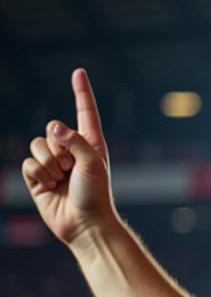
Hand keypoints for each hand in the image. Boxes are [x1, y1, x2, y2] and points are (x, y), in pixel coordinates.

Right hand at [21, 68, 116, 244]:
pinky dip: (38, 173)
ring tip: (62, 180)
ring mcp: (53, 164)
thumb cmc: (96, 195)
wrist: (85, 225)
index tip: (79, 71)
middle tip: (72, 170)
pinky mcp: (38, 178)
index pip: (85, 112)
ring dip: (49, 163)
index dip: (81, 92)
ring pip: (36, 145)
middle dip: (59, 149)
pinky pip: (28, 162)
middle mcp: (71, 151)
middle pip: (51, 130)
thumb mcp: (92, 162)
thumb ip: (74, 139)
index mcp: (91, 145)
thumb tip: (52, 126)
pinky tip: (49, 186)